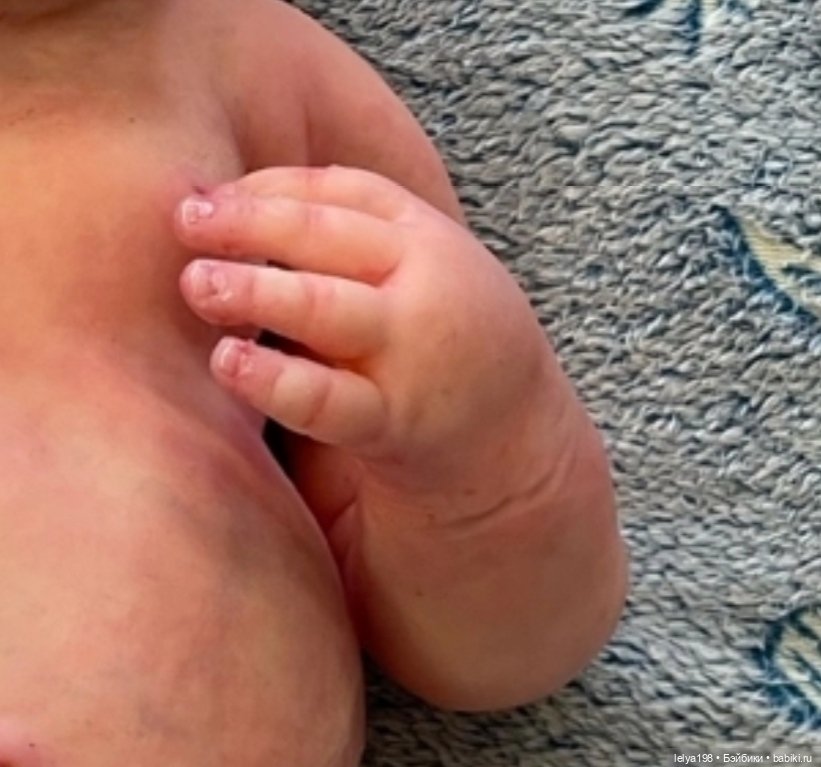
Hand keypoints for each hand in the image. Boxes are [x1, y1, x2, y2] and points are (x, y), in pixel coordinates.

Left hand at [175, 166, 567, 526]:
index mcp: (427, 239)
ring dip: (255, 290)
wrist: (515, 435)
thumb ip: (363, 241)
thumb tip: (247, 207)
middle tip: (186, 220)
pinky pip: (326, 398)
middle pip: (326, 235)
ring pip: (322, 307)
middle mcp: (422, 284)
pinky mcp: (393, 420)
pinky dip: (275, 380)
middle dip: (252, 223)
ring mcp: (408, 352)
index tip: (214, 194)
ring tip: (198, 283)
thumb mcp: (429, 273)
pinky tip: (228, 363)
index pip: (343, 191)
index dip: (272, 187)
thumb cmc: (450, 343)